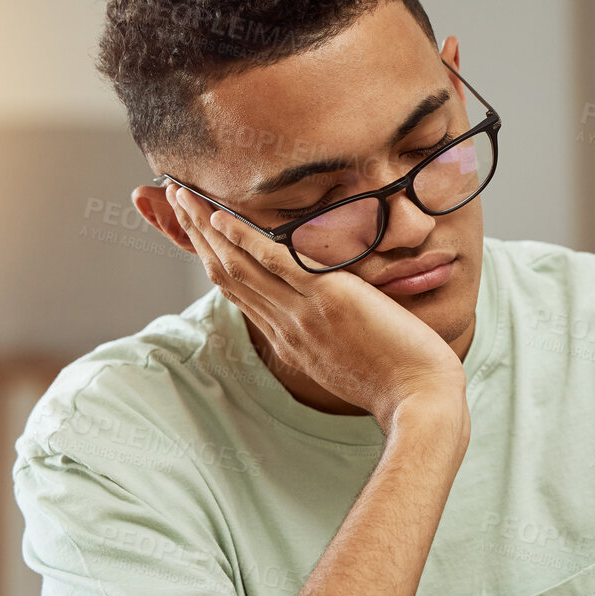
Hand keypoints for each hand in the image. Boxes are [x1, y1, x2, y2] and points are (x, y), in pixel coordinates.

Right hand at [166, 182, 465, 429]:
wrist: (421, 402)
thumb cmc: (401, 383)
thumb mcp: (351, 359)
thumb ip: (331, 335)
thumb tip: (331, 319)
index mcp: (290, 339)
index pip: (239, 292)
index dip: (212, 258)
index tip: (195, 231)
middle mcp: (286, 326)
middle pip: (226, 274)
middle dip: (195, 234)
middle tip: (172, 198)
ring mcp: (303, 313)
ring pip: (239, 265)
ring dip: (205, 227)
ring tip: (181, 194)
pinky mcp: (329, 299)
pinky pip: (275, 263)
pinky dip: (244, 239)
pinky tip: (220, 216)